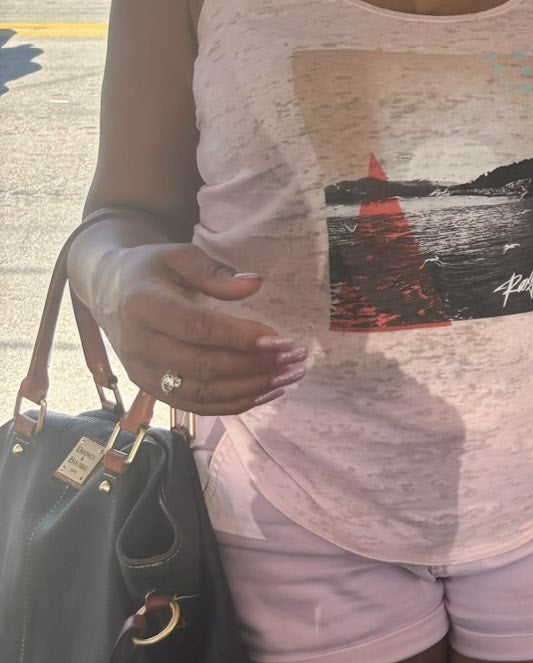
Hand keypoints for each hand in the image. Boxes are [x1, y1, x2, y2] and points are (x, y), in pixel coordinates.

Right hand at [91, 244, 307, 416]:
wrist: (106, 290)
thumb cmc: (150, 269)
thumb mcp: (177, 256)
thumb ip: (215, 272)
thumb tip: (256, 283)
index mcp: (143, 305)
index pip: (197, 328)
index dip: (240, 337)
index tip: (281, 339)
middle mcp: (139, 345)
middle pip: (202, 366)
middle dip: (255, 366)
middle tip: (296, 358)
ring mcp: (142, 373)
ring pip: (201, 394)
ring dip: (250, 390)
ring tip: (290, 376)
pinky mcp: (151, 390)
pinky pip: (195, 406)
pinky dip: (233, 404)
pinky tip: (266, 392)